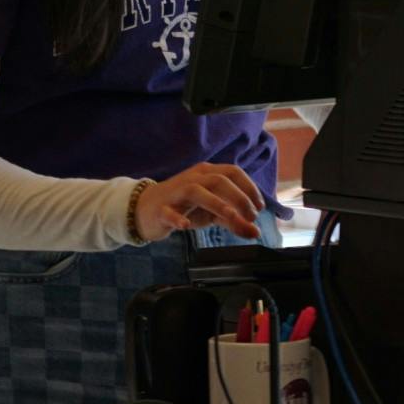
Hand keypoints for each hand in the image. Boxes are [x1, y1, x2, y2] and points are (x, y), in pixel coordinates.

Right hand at [136, 164, 264, 241]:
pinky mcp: (161, 209)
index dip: (249, 187)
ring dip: (217, 203)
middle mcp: (193, 179)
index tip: (259, 207)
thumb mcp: (212, 213)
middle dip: (239, 197)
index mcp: (207, 174)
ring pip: (196, 191)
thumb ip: (234, 221)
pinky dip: (178, 218)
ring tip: (231, 216)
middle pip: (219, 180)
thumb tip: (256, 231)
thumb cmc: (183, 207)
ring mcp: (176, 193)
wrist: (144, 209)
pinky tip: (186, 225)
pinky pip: (169, 211)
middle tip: (250, 216)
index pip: (232, 171)